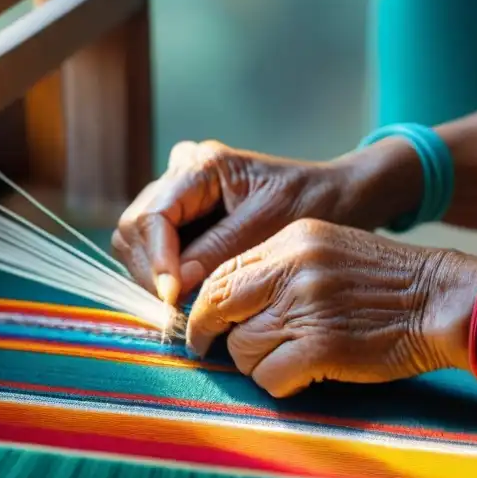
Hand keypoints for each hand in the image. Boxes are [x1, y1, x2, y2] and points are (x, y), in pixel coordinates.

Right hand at [113, 139, 423, 305]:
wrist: (340, 196)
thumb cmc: (314, 201)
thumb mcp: (271, 227)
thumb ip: (221, 252)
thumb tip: (175, 287)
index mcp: (202, 166)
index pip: (152, 216)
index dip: (156, 260)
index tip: (172, 298)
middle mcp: (183, 174)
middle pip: (136, 227)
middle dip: (150, 271)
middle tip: (176, 311)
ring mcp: (182, 194)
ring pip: (140, 239)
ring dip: (154, 276)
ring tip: (184, 306)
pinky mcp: (189, 217)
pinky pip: (159, 247)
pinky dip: (167, 274)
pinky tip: (189, 296)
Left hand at [185, 218, 476, 396]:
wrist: (441, 298)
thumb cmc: (389, 281)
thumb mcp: (331, 250)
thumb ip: (282, 267)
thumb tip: (231, 304)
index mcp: (293, 240)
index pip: (224, 272)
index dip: (205, 306)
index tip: (204, 327)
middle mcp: (294, 269)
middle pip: (219, 307)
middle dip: (211, 336)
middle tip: (214, 352)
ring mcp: (306, 307)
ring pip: (242, 348)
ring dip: (257, 364)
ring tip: (288, 361)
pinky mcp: (322, 347)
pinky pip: (270, 377)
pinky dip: (280, 384)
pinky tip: (305, 376)